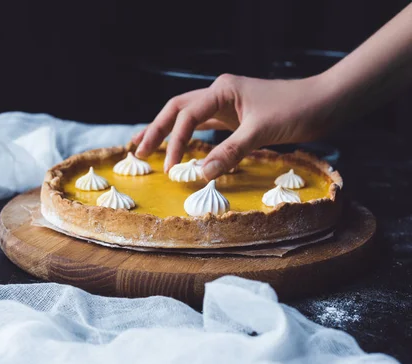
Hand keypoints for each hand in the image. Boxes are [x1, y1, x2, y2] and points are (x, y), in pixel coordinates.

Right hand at [132, 73, 336, 179]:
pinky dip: (189, 137)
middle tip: (137, 152)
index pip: (187, 116)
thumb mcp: (261, 131)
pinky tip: (179, 147)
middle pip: (177, 110)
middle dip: (156, 130)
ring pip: (188, 117)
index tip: (169, 168)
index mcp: (222, 89)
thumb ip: (230, 152)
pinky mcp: (235, 116)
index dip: (174, 143)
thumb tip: (201, 174)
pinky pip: (204, 126)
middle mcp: (219, 93)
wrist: (325, 102)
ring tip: (145, 147)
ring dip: (168, 132)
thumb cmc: (296, 110)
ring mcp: (226, 104)